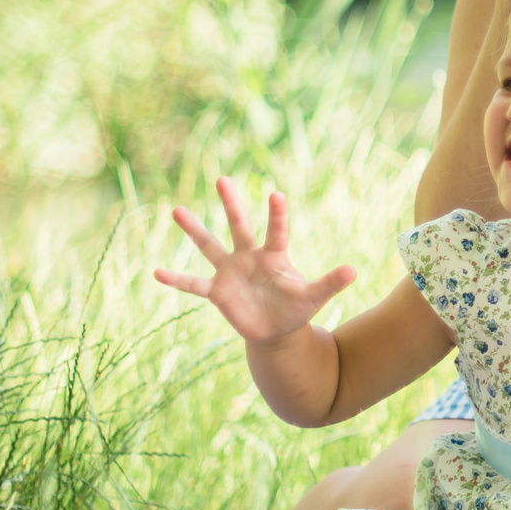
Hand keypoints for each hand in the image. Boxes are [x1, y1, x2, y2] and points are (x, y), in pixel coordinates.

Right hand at [155, 177, 356, 344]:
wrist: (277, 331)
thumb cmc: (297, 308)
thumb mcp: (314, 296)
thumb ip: (330, 282)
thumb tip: (353, 270)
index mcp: (274, 255)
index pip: (277, 230)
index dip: (277, 214)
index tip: (276, 193)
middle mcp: (249, 257)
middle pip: (239, 226)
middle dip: (231, 204)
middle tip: (222, 178)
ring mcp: (231, 272)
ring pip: (209, 246)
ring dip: (194, 229)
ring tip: (176, 209)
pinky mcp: (218, 291)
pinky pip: (194, 283)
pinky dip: (176, 279)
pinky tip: (156, 273)